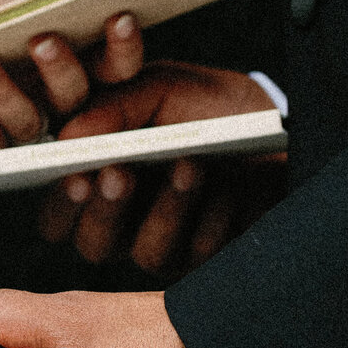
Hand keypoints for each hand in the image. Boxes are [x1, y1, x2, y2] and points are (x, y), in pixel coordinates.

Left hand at [0, 0, 144, 154]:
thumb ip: (5, 7)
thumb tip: (14, 10)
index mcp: (79, 68)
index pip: (118, 64)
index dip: (123, 47)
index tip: (120, 19)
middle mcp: (60, 105)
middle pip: (75, 96)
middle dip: (62, 70)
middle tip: (45, 43)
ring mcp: (28, 131)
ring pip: (29, 123)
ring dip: (7, 95)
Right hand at [38, 62, 285, 273]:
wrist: (289, 130)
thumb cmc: (219, 109)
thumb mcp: (167, 87)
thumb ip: (116, 105)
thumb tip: (67, 135)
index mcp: (104, 177)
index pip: (59, 211)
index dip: (60, 202)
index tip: (74, 173)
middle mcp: (129, 219)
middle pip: (91, 243)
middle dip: (104, 210)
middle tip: (120, 173)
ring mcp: (168, 242)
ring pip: (143, 253)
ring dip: (165, 209)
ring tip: (187, 164)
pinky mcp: (206, 260)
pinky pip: (195, 254)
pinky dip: (209, 217)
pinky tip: (226, 188)